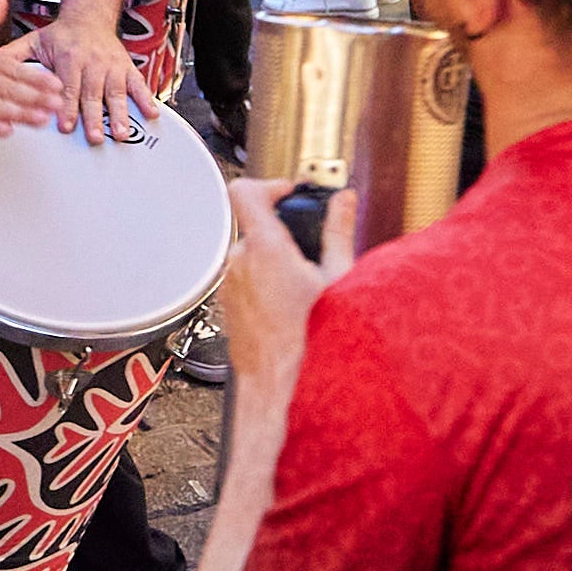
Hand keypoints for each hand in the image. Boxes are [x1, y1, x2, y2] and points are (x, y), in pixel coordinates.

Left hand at [26, 14, 151, 143]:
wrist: (90, 14)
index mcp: (67, 57)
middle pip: (93, 93)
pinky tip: (150, 115)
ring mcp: (111, 66)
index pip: (67, 85)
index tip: (65, 125)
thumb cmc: (61, 34)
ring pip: (117, 92)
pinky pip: (138, 84)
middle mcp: (91, 62)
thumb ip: (13, 58)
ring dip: (120, 114)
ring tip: (121, 133)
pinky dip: (145, 99)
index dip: (66, 106)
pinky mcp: (126, 68)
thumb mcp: (34, 41)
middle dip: (95, 116)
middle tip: (95, 137)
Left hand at [219, 176, 348, 393]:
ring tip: (303, 285)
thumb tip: (344, 201)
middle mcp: (239, 262)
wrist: (280, 385)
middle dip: (283, 232)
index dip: (269, 185)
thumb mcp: (338, 280)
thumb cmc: (310, 339)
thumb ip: (338, 231)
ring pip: (251, 254)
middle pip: (255, 225)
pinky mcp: (227, 303)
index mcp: (265, 249)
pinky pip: (245, 277)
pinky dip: (265, 280)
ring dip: (275, 260)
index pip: (245, 191)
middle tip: (310, 252)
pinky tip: (289, 304)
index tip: (289, 194)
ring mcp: (229, 284)